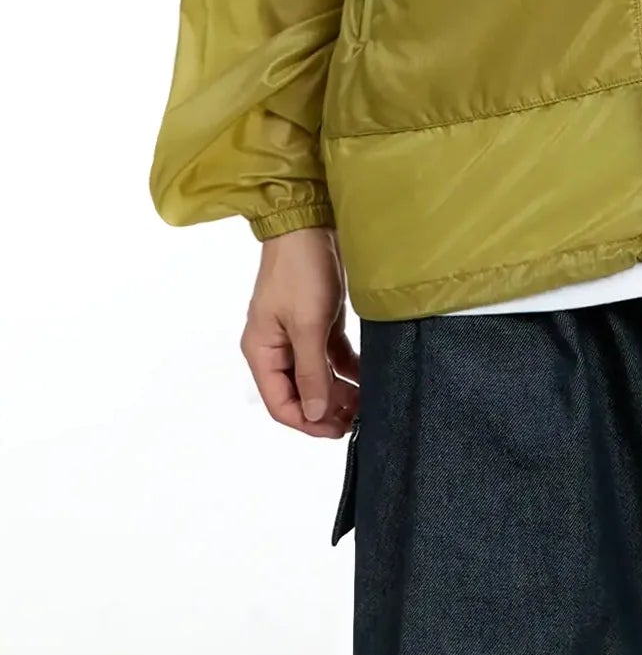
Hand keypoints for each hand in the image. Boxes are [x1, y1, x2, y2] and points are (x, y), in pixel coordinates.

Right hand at [241, 225, 358, 438]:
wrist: (310, 223)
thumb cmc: (301, 270)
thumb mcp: (307, 324)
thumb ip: (311, 371)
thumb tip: (317, 414)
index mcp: (262, 352)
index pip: (281, 403)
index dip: (308, 422)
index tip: (338, 430)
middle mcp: (277, 348)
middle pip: (300, 392)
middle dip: (327, 408)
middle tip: (358, 419)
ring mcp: (298, 335)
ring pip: (317, 375)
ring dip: (339, 390)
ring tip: (365, 402)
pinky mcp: (318, 321)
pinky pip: (330, 355)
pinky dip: (346, 368)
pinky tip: (366, 377)